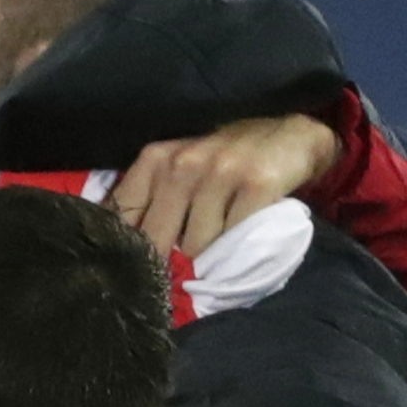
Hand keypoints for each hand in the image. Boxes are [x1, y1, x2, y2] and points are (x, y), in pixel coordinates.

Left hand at [107, 114, 336, 256]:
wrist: (290, 136)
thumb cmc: (223, 161)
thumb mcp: (178, 169)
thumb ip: (147, 201)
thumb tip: (116, 249)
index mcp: (155, 160)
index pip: (122, 216)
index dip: (126, 248)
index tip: (134, 267)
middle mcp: (182, 164)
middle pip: (155, 240)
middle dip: (165, 261)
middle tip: (179, 270)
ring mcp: (220, 173)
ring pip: (195, 245)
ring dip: (206, 254)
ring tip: (218, 241)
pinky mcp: (256, 185)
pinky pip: (233, 238)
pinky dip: (235, 247)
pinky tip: (241, 235)